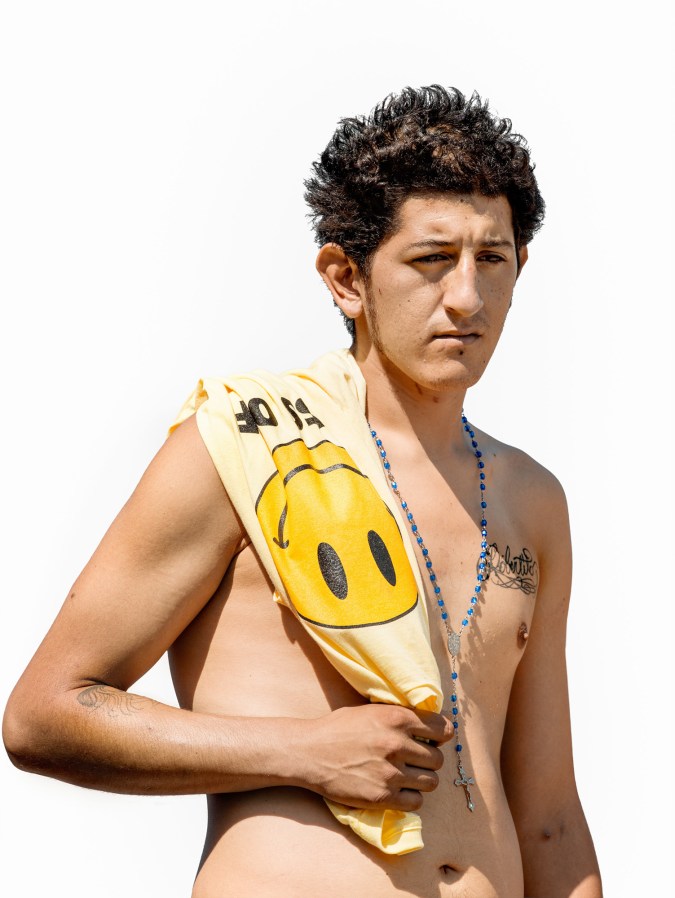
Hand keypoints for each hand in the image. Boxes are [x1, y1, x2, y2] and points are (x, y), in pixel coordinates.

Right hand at [299, 704, 451, 810]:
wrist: (309, 753)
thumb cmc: (338, 728)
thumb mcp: (371, 711)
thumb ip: (399, 717)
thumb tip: (428, 724)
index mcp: (397, 718)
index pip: (442, 729)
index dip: (440, 735)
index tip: (434, 740)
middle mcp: (397, 744)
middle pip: (438, 759)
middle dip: (429, 759)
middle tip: (414, 760)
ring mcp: (390, 772)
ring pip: (431, 782)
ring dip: (422, 780)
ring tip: (406, 775)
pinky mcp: (382, 797)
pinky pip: (416, 802)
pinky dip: (411, 798)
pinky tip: (398, 790)